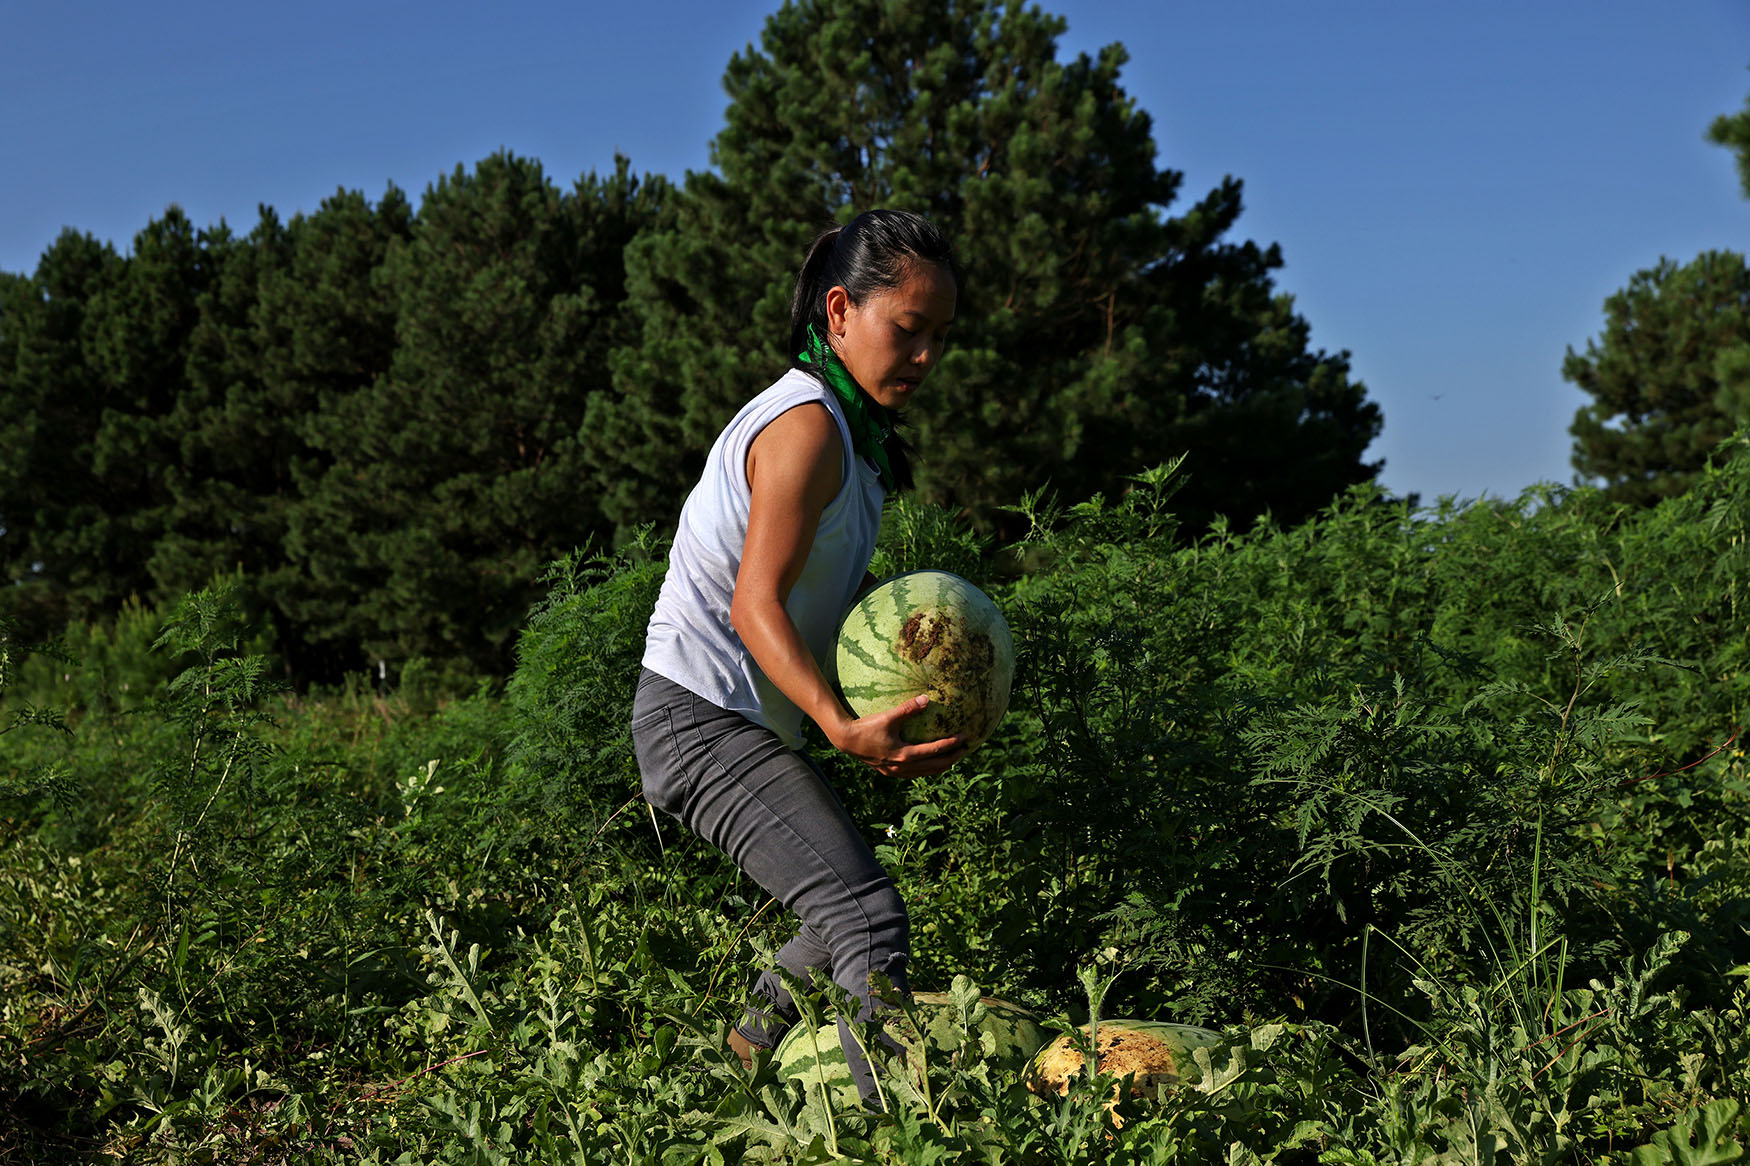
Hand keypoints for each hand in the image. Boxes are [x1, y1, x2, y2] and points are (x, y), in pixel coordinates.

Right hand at [828, 694, 965, 777]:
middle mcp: (902, 767)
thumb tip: (926, 698)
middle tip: (965, 749)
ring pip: (925, 772)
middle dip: (951, 758)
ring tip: (953, 757)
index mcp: (904, 755)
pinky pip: (915, 773)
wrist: (846, 740)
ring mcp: (896, 772)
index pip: (934, 751)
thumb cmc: (866, 727)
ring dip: (940, 765)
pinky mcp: (891, 772)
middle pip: (934, 766)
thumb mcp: (888, 717)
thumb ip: (908, 708)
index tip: (963, 737)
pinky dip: (927, 768)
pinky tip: (930, 762)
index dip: (950, 744)